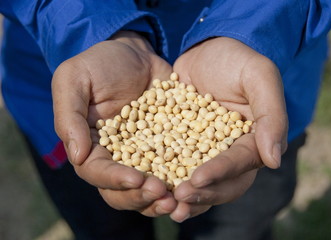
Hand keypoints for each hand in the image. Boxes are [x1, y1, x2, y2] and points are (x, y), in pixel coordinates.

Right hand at [52, 31, 176, 215]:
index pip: (98, 172)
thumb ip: (70, 116)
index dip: (115, 180)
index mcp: (91, 146)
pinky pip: (175, 167)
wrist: (134, 54)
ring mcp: (144, 154)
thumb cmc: (99, 63)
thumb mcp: (74, 79)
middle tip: (163, 195)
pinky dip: (184, 179)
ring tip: (181, 199)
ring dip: (163, 198)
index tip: (137, 180)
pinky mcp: (167, 146)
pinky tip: (198, 182)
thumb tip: (77, 156)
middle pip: (124, 191)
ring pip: (149, 188)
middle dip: (142, 197)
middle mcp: (117, 157)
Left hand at [170, 37, 287, 221]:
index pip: (240, 164)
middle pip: (221, 183)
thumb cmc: (237, 60)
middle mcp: (230, 152)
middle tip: (178, 198)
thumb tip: (274, 161)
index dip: (220, 173)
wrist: (207, 49)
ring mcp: (205, 151)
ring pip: (199, 182)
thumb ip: (271, 116)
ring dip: (183, 196)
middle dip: (201, 193)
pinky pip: (175, 165)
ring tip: (164, 204)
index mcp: (252, 141)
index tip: (197, 179)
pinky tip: (148, 185)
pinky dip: (165, 178)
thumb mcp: (259, 77)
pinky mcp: (182, 144)